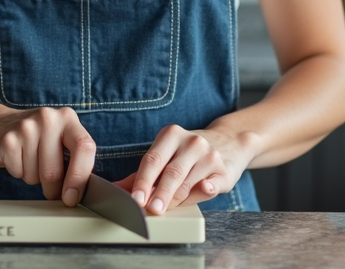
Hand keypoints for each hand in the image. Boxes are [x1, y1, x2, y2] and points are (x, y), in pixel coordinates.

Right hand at [0, 103, 95, 205]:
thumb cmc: (34, 138)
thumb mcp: (58, 139)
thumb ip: (74, 158)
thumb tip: (80, 192)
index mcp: (67, 118)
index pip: (84, 147)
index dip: (80, 176)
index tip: (72, 197)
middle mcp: (48, 118)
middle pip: (55, 171)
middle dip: (53, 188)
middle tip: (49, 185)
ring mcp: (26, 127)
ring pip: (36, 176)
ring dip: (33, 178)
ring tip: (28, 159)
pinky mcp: (8, 140)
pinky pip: (18, 173)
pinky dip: (18, 172)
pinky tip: (16, 157)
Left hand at [117, 125, 251, 213]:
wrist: (228, 142)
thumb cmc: (188, 154)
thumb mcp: (166, 155)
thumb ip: (142, 173)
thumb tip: (115, 190)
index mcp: (171, 135)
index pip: (153, 160)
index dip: (143, 181)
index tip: (135, 198)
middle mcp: (192, 142)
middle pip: (171, 172)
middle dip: (159, 193)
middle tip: (150, 209)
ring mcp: (210, 156)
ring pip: (188, 183)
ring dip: (175, 199)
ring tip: (164, 209)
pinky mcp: (224, 171)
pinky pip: (212, 184)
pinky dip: (207, 188)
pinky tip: (204, 188)